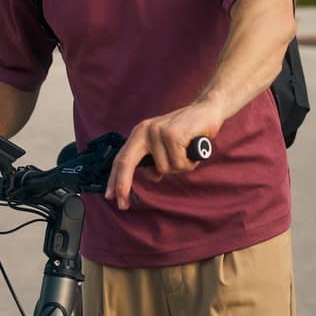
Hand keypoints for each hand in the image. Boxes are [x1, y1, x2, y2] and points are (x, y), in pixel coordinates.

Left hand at [105, 101, 222, 210]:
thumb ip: (154, 159)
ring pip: (164, 169)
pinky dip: (190, 162)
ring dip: (180, 167)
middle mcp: (145, 131)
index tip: (109, 196)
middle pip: (127, 162)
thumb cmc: (186, 131)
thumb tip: (151, 176)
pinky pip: (179, 164)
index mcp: (140, 133)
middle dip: (123, 185)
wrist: (206, 110)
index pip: (121, 158)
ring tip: (186, 152)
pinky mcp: (173, 135)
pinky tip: (193, 148)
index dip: (114, 178)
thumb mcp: (163, 144)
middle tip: (122, 205)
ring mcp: (158, 132)